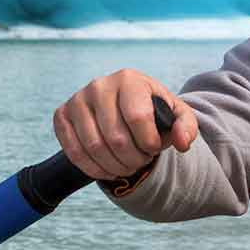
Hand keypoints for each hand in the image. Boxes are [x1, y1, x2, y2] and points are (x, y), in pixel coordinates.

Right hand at [53, 69, 198, 179]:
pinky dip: (93, 169)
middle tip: (141, 160)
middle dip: (133, 159)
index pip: (138, 117)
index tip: (153, 148)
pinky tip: (108, 170)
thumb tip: (182, 143)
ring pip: (94, 147)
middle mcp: (99, 85)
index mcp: (129, 79)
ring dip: (115, 166)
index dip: (149, 143)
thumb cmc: (153, 111)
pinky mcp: (62, 115)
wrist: (124, 108)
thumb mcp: (176, 115)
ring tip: (127, 165)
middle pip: (116, 137)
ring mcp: (77, 99)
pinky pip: (74, 152)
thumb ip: (187, 127)